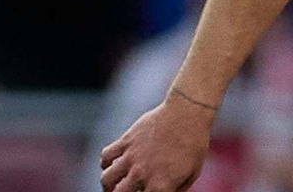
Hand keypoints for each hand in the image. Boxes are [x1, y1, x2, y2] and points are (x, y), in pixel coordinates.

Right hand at [100, 90, 217, 191]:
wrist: (185, 115)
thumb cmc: (194, 145)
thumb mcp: (191, 174)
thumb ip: (176, 188)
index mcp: (161, 185)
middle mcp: (142, 173)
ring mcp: (131, 156)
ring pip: (107, 178)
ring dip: (107, 185)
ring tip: (110, 188)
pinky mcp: (125, 141)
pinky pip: (106, 155)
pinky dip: (105, 163)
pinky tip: (109, 166)